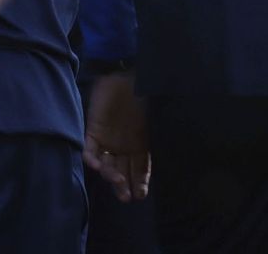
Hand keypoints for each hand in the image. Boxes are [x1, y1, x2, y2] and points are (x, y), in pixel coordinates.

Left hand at [83, 71, 149, 201]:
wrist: (125, 71)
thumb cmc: (146, 91)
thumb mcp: (157, 114)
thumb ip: (160, 131)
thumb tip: (178, 146)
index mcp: (141, 142)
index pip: (141, 168)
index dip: (141, 182)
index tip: (141, 194)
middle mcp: (124, 145)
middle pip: (123, 170)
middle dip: (124, 185)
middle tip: (126, 197)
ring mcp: (108, 139)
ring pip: (107, 164)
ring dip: (111, 175)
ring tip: (117, 180)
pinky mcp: (93, 131)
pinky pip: (90, 150)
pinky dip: (92, 159)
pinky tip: (97, 166)